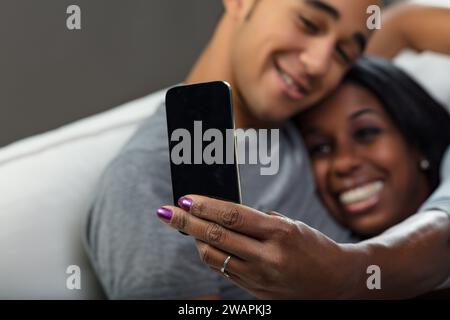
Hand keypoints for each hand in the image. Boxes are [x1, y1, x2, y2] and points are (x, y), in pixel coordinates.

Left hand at [156, 195, 364, 298]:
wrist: (335, 281)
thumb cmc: (313, 246)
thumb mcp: (290, 225)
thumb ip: (256, 222)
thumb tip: (221, 214)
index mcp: (279, 233)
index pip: (232, 216)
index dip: (205, 206)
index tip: (185, 198)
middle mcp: (268, 257)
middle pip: (216, 237)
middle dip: (186, 223)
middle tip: (166, 212)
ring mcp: (260, 278)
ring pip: (214, 257)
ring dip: (195, 240)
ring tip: (186, 226)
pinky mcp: (256, 292)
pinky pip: (224, 271)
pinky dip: (210, 255)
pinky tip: (204, 244)